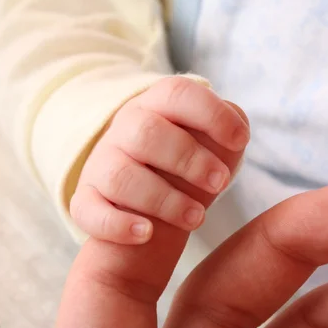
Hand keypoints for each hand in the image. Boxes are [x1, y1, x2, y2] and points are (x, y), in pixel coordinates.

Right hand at [70, 77, 249, 243]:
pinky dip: (118, 224)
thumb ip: (225, 129)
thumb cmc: (181, 164)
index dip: (211, 113)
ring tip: (196, 218)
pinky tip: (147, 233)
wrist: (143, 199)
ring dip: (164, 199)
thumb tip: (237, 129)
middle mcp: (123, 130)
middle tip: (220, 183)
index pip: (177, 93)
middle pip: (146, 134)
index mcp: (155, 106)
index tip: (240, 140)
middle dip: (189, 159)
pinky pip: (91, 211)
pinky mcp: (86, 201)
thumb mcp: (206, 140)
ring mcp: (100, 166)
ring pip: (121, 176)